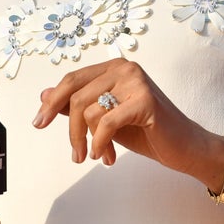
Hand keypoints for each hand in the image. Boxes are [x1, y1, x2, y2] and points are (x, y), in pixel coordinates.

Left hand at [33, 58, 223, 184]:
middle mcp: (124, 68)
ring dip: (90, 142)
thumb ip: (78, 105)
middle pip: (76, 96)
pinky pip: (106, 123)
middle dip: (72, 130)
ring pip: (89, 111)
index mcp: (114, 67)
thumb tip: (44, 94)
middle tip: (75, 155)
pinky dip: (100, 143)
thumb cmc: (146, 131)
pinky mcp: (145, 101)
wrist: (185, 146)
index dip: (52, 102)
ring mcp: (135, 82)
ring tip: (101, 156)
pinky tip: (106, 157)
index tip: (38, 123)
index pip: (72, 79)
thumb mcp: (105, 118)